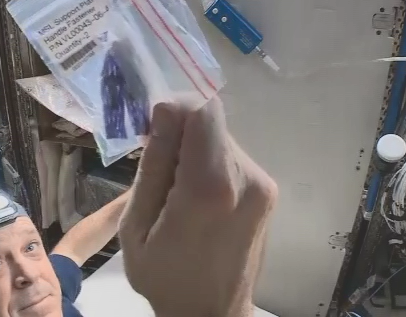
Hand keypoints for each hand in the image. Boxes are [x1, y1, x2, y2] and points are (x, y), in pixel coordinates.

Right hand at [119, 97, 277, 316]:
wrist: (211, 315)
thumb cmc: (165, 277)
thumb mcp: (137, 226)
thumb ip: (153, 165)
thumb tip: (164, 110)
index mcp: (210, 188)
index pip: (203, 110)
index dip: (174, 108)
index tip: (152, 130)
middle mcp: (247, 178)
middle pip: (212, 123)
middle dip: (180, 133)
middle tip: (157, 167)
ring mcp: (264, 184)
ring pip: (221, 138)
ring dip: (194, 150)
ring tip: (176, 191)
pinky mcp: (268, 191)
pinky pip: (232, 157)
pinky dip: (209, 164)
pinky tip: (196, 197)